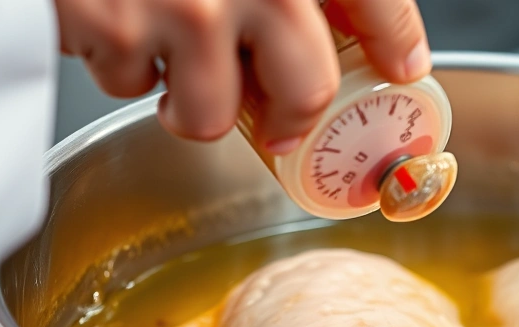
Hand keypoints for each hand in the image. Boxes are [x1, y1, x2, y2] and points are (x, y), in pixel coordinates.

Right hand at [55, 0, 431, 152]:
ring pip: (213, 114)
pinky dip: (126, 70)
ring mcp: (182, 4)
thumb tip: (352, 21)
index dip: (397, 42)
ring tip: (172, 64)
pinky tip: (115, 23)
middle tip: (278, 121)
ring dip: (193, 103)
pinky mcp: (114, 28)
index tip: (403, 70)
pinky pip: (136, 89)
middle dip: (292, 118)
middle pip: (306, 87)